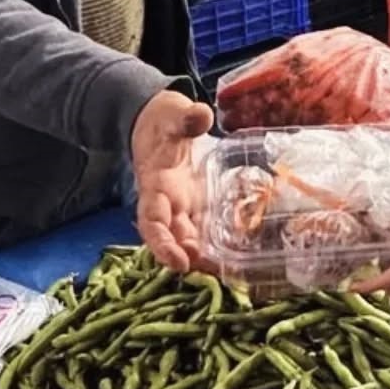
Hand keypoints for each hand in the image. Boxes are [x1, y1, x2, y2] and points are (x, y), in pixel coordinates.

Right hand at [132, 89, 214, 271]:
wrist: (161, 122)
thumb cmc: (164, 120)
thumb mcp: (172, 114)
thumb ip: (185, 118)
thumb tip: (200, 115)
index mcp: (156, 185)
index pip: (152, 221)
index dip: (162, 244)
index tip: (178, 262)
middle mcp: (167, 202)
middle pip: (173, 237)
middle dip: (189, 258)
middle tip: (213, 274)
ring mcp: (183, 204)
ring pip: (190, 236)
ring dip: (205, 255)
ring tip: (228, 272)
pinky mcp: (197, 202)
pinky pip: (205, 226)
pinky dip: (217, 240)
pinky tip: (236, 255)